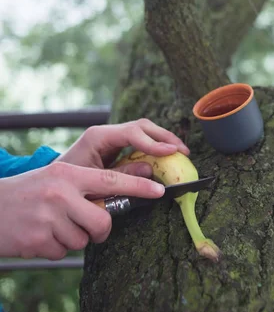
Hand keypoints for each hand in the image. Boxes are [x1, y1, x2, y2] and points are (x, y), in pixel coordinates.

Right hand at [0, 161, 164, 259]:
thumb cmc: (29, 193)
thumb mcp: (56, 179)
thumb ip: (85, 187)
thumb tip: (122, 195)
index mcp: (68, 175)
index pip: (110, 180)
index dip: (138, 186)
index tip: (159, 191)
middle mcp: (60, 193)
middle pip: (103, 220)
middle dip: (101, 229)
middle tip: (92, 227)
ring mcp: (48, 218)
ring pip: (83, 239)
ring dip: (72, 237)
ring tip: (51, 225)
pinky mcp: (38, 241)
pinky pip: (63, 252)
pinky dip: (55, 248)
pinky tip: (39, 236)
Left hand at [58, 119, 189, 176]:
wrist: (52, 184)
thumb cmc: (68, 185)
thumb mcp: (94, 183)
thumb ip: (122, 177)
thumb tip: (151, 171)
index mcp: (98, 137)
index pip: (132, 133)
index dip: (153, 142)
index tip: (171, 152)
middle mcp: (106, 133)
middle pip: (142, 126)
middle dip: (164, 137)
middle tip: (182, 151)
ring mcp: (111, 137)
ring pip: (143, 131)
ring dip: (162, 140)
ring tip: (179, 153)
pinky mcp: (115, 146)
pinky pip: (139, 141)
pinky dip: (154, 147)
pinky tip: (166, 156)